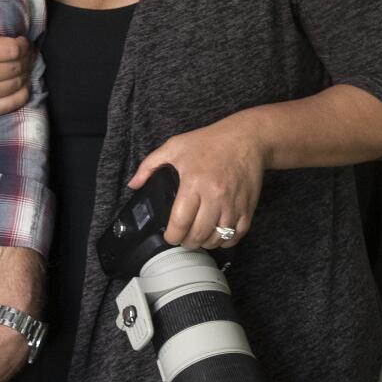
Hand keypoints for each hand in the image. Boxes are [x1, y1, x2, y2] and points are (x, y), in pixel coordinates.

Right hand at [0, 2, 32, 115]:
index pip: (13, 50)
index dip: (22, 43)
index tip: (19, 39)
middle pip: (17, 67)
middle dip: (25, 57)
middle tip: (22, 53)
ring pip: (17, 83)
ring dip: (24, 73)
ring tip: (19, 65)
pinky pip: (14, 102)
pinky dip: (22, 92)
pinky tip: (17, 82)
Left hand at [129, 117, 264, 249]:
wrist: (246, 138)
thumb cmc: (210, 142)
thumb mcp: (175, 146)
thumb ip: (150, 165)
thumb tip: (134, 184)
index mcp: (194, 183)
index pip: (180, 223)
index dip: (171, 236)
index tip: (169, 236)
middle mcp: (215, 196)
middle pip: (198, 235)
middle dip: (186, 242)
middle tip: (182, 237)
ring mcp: (233, 204)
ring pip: (217, 239)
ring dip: (205, 243)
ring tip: (198, 236)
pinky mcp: (248, 207)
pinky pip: (236, 235)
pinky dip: (225, 241)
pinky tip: (217, 235)